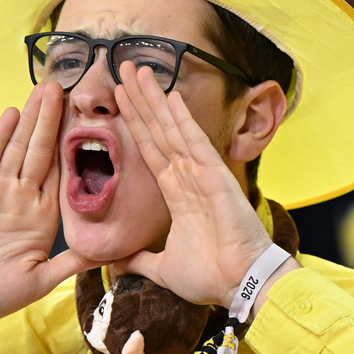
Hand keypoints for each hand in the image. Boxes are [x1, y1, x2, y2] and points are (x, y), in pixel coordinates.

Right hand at [0, 81, 100, 352]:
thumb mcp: (38, 282)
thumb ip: (69, 264)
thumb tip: (108, 255)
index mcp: (43, 216)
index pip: (62, 172)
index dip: (74, 145)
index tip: (89, 119)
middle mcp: (22, 197)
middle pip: (41, 150)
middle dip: (52, 119)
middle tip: (66, 87)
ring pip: (17, 147)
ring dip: (31, 119)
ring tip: (44, 89)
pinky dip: (1, 136)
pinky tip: (12, 114)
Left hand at [111, 62, 274, 308]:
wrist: (239, 286)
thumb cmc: (210, 276)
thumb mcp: (162, 268)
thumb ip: (139, 260)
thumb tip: (113, 264)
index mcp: (176, 192)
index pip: (149, 148)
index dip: (134, 121)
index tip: (118, 98)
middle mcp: (187, 175)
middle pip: (157, 129)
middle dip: (140, 99)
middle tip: (123, 68)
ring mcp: (202, 173)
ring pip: (172, 128)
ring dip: (154, 99)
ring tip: (137, 71)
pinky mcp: (216, 176)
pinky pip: (195, 142)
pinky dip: (182, 119)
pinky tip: (170, 95)